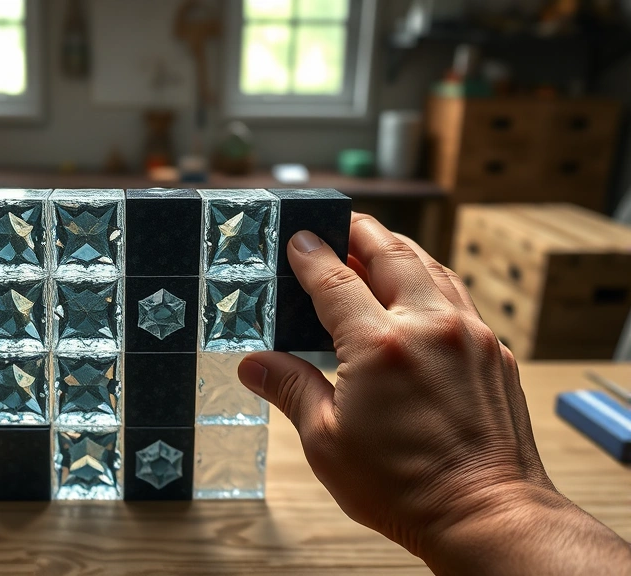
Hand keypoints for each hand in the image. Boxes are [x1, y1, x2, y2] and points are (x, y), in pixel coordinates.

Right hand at [238, 213, 630, 573]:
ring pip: (431, 268)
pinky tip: (419, 292)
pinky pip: (458, 297)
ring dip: (398, 250)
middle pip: (390, 254)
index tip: (297, 239)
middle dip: (358, 232)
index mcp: (379, 345)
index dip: (310, 254)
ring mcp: (468, 335)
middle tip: (337, 222)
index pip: (334, 278)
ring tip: (375, 246)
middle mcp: (429, 326)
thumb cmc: (402, 487)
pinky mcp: (492, 352)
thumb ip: (290, 388)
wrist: (485, 514)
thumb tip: (251, 364)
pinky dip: (431, 281)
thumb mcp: (326, 441)